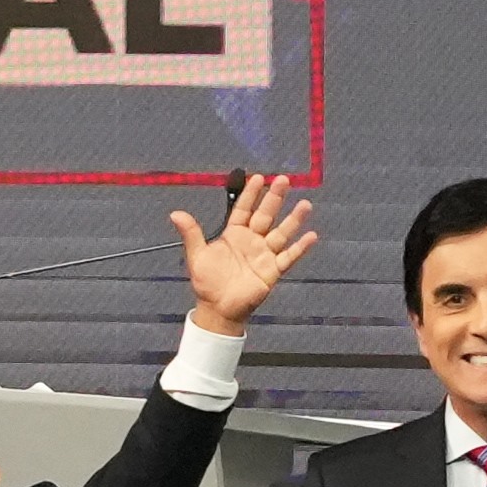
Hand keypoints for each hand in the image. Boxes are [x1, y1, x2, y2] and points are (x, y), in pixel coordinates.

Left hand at [171, 171, 315, 333]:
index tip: (258, 177)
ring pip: (281, 233)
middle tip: (284, 179)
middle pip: (266, 215)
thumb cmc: (207, 282)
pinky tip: (311, 236)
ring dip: (293, 220)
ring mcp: (264, 255)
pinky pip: (289, 257)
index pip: (244, 209)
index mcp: (234, 234)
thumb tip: (175, 213)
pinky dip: (300, 248)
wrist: (217, 309)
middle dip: (274, 198)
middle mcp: (252, 240)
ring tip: (305, 204)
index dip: (251, 194)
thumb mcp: (196, 256)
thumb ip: (191, 234)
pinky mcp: (273, 271)